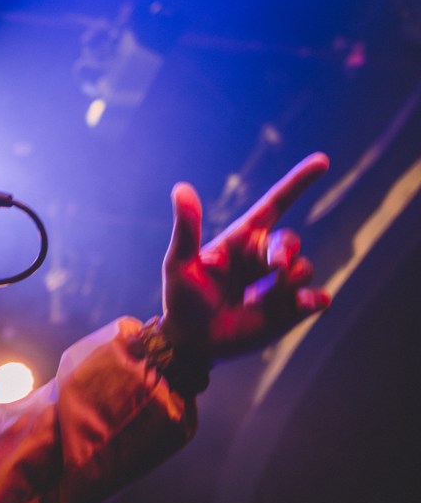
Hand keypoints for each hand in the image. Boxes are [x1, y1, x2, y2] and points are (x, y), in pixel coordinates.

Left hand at [161, 153, 330, 361]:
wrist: (192, 341)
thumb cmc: (182, 298)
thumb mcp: (180, 263)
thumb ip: (187, 228)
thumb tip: (182, 188)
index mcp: (241, 240)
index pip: (275, 204)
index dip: (298, 182)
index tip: (322, 161)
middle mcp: (263, 258)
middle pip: (290, 240)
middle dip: (286, 250)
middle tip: (274, 267)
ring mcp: (279, 284)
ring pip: (304, 269)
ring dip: (289, 280)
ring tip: (261, 299)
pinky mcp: (290, 310)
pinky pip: (317, 299)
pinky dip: (315, 300)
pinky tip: (304, 305)